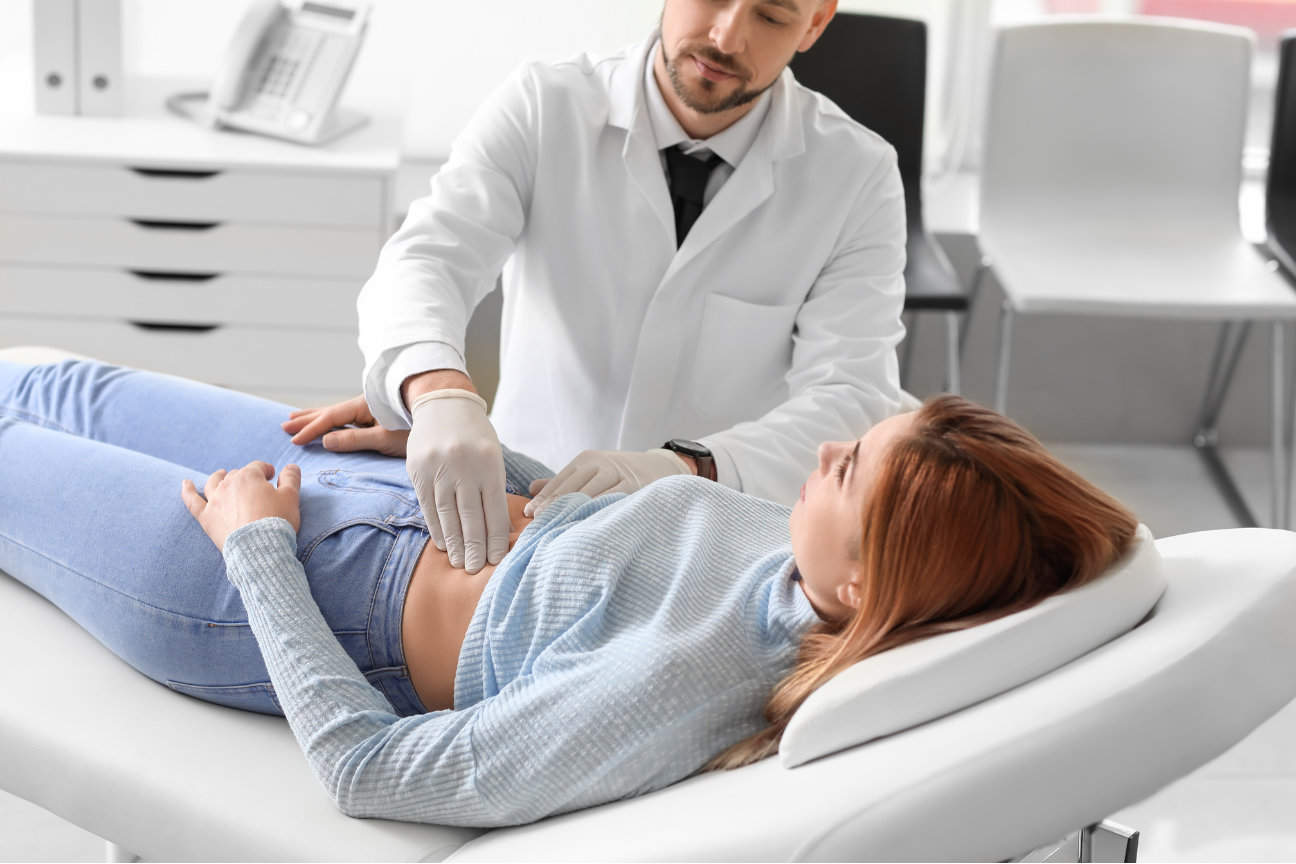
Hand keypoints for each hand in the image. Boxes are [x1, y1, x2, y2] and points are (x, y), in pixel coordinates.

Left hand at [181, 461, 301, 550]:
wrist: (259, 550)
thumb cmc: (277, 522)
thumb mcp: (291, 498)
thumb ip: (291, 478)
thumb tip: (291, 466)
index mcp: (249, 477)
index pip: (258, 467)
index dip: (267, 471)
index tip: (274, 478)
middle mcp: (228, 484)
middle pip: (237, 474)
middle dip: (247, 477)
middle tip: (257, 487)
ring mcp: (215, 501)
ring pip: (214, 482)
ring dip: (219, 476)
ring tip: (222, 474)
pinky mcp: (206, 518)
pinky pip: (193, 502)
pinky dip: (188, 491)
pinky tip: (186, 484)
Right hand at [281, 395, 408, 457]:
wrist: (439, 409)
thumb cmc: (416, 427)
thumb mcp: (384, 438)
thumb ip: (354, 440)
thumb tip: (325, 440)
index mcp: (363, 407)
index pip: (330, 419)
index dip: (311, 429)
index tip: (294, 440)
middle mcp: (364, 404)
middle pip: (329, 412)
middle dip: (307, 419)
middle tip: (285, 425)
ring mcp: (371, 409)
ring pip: (337, 412)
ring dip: (317, 416)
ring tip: (297, 417)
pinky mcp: (378, 415)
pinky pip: (347, 416)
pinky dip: (333, 419)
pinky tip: (330, 420)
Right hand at [407, 391, 509, 573]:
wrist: (444, 403)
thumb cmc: (476, 435)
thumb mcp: (493, 455)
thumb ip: (494, 487)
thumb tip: (500, 529)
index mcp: (489, 464)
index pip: (494, 511)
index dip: (495, 539)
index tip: (496, 561)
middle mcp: (464, 467)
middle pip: (470, 518)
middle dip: (474, 549)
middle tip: (475, 570)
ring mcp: (438, 469)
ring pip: (447, 515)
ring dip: (454, 543)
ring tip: (458, 563)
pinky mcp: (418, 470)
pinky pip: (427, 506)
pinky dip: (436, 527)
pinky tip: (443, 543)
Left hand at [523, 449, 689, 516]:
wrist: (659, 467)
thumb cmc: (618, 473)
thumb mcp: (591, 471)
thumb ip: (562, 481)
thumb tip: (531, 488)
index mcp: (586, 459)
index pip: (559, 481)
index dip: (544, 498)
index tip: (528, 514)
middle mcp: (600, 463)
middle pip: (571, 488)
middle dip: (553, 506)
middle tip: (537, 523)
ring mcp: (618, 474)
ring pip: (590, 495)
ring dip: (572, 512)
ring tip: (556, 527)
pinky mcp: (634, 487)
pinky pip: (611, 502)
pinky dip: (597, 513)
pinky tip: (585, 526)